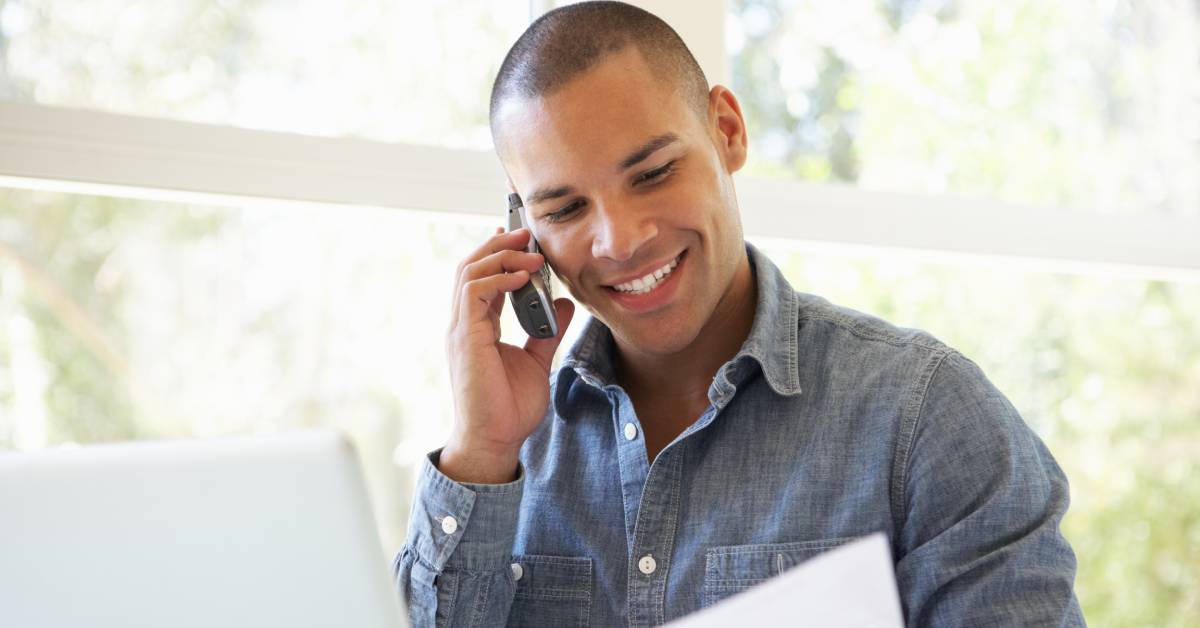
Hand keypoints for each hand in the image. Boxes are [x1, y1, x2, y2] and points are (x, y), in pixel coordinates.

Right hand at [441, 227, 574, 483]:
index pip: (481, 279)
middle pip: (470, 267)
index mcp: (476, 327)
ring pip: (469, 272)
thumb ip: (547, 330)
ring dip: (502, 257)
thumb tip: (563, 302)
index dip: (498, 255)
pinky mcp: (465, 337)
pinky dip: (499, 278)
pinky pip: (475, 292)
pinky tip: (524, 278)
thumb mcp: (538, 361)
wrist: (495, 441)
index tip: (520, 238)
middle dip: (499, 245)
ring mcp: (460, 329)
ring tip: (531, 253)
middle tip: (527, 234)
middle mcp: (463, 324)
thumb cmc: (510, 409)